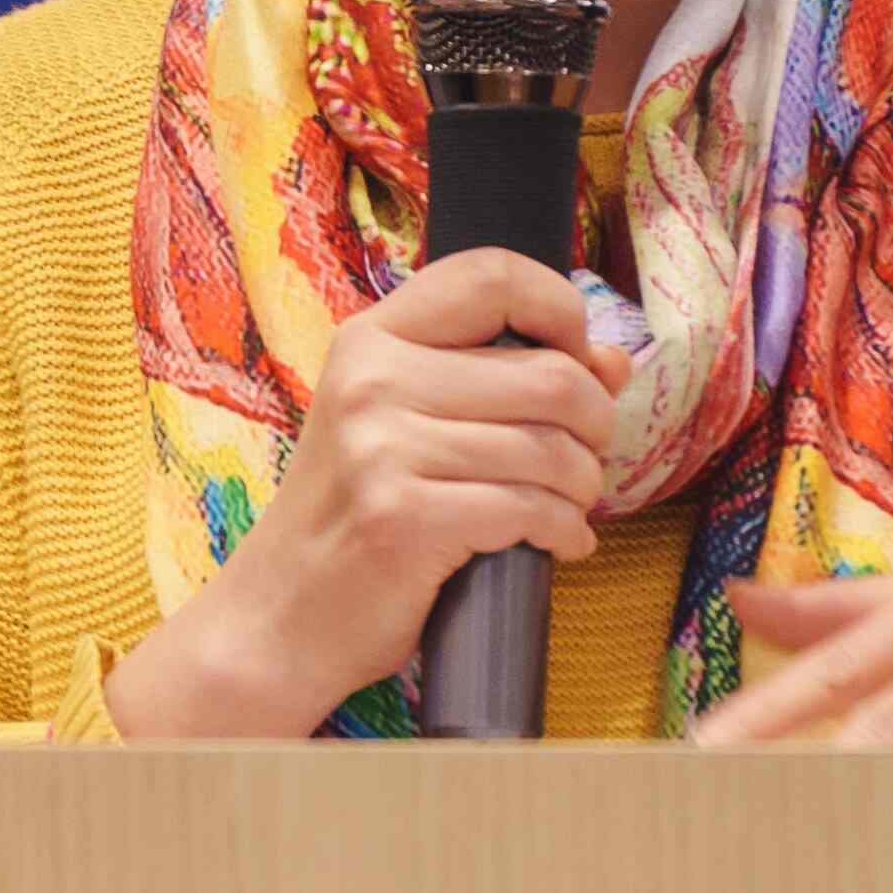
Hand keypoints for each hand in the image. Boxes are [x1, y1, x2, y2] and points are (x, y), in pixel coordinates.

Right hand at [105, 253, 621, 741]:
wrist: (278, 617)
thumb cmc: (354, 518)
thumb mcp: (407, 426)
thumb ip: (502, 381)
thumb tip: (614, 362)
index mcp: (371, 339)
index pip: (492, 274)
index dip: (560, 311)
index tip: (574, 361)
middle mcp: (372, 380)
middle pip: (550, 374)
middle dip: (594, 423)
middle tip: (585, 459)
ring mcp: (382, 449)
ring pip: (551, 449)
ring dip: (583, 487)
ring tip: (567, 508)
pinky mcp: (404, 517)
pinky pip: (531, 509)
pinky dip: (565, 532)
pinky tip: (557, 544)